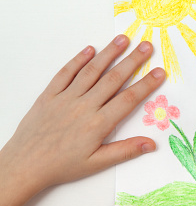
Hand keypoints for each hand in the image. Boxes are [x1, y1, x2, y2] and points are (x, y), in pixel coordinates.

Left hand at [0, 35, 164, 205]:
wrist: (25, 165)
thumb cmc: (61, 166)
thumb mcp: (96, 164)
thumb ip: (125, 151)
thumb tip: (151, 144)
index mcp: (98, 124)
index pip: (128, 99)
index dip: (146, 84)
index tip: (160, 72)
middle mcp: (84, 106)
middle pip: (113, 78)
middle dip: (133, 61)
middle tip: (147, 46)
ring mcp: (66, 98)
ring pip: (91, 71)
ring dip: (109, 53)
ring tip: (123, 39)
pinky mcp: (49, 95)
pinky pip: (65, 73)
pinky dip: (78, 60)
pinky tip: (90, 49)